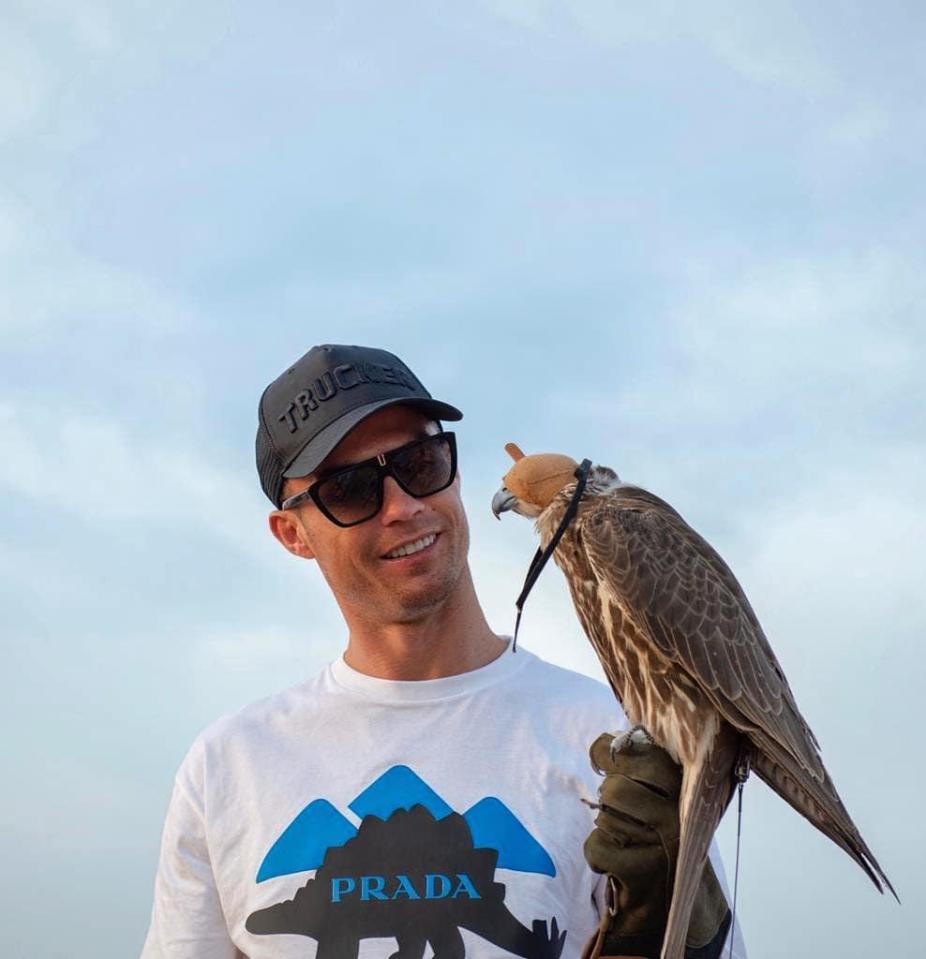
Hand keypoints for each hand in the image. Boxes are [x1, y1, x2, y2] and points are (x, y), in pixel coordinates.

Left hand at [581, 732, 730, 958]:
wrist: (668, 903)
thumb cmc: (658, 838)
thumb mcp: (663, 800)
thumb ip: (643, 768)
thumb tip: (605, 740)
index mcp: (684, 790)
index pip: (644, 755)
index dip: (611, 754)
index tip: (601, 759)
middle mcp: (678, 815)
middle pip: (616, 789)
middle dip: (607, 796)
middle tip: (614, 806)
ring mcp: (663, 844)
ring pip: (605, 817)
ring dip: (604, 827)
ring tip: (622, 838)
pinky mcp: (643, 872)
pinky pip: (597, 847)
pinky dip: (595, 854)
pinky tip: (613, 862)